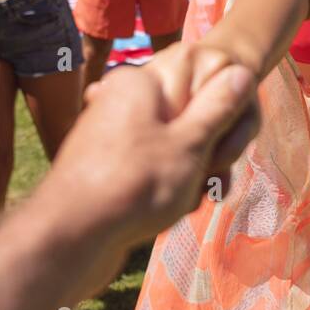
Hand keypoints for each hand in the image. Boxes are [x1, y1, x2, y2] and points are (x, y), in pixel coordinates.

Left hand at [51, 50, 258, 247]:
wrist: (69, 238)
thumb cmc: (135, 185)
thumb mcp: (191, 144)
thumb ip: (219, 106)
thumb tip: (240, 70)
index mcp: (141, 81)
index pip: (205, 80)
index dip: (223, 119)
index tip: (222, 151)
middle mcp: (123, 98)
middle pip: (190, 116)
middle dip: (208, 153)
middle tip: (209, 182)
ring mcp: (114, 131)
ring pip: (175, 147)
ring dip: (191, 175)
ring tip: (186, 202)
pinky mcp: (109, 162)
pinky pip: (152, 165)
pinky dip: (167, 186)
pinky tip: (169, 210)